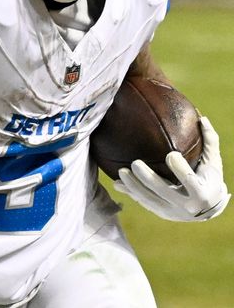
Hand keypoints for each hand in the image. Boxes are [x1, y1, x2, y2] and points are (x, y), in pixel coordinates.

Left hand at [113, 117, 229, 220]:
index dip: (180, 169)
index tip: (171, 154)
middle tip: (135, 163)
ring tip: (121, 171)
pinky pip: (143, 203)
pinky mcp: (161, 213)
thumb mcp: (213, 163)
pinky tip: (117, 184)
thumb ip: (210, 142)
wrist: (208, 209)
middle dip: (148, 178)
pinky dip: (130, 193)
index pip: (189, 181)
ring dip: (134, 186)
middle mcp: (186, 205)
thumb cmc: (210, 179)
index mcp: (201, 192)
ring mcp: (172, 211)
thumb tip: (202, 118)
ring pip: (149, 199)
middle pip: (164, 191)